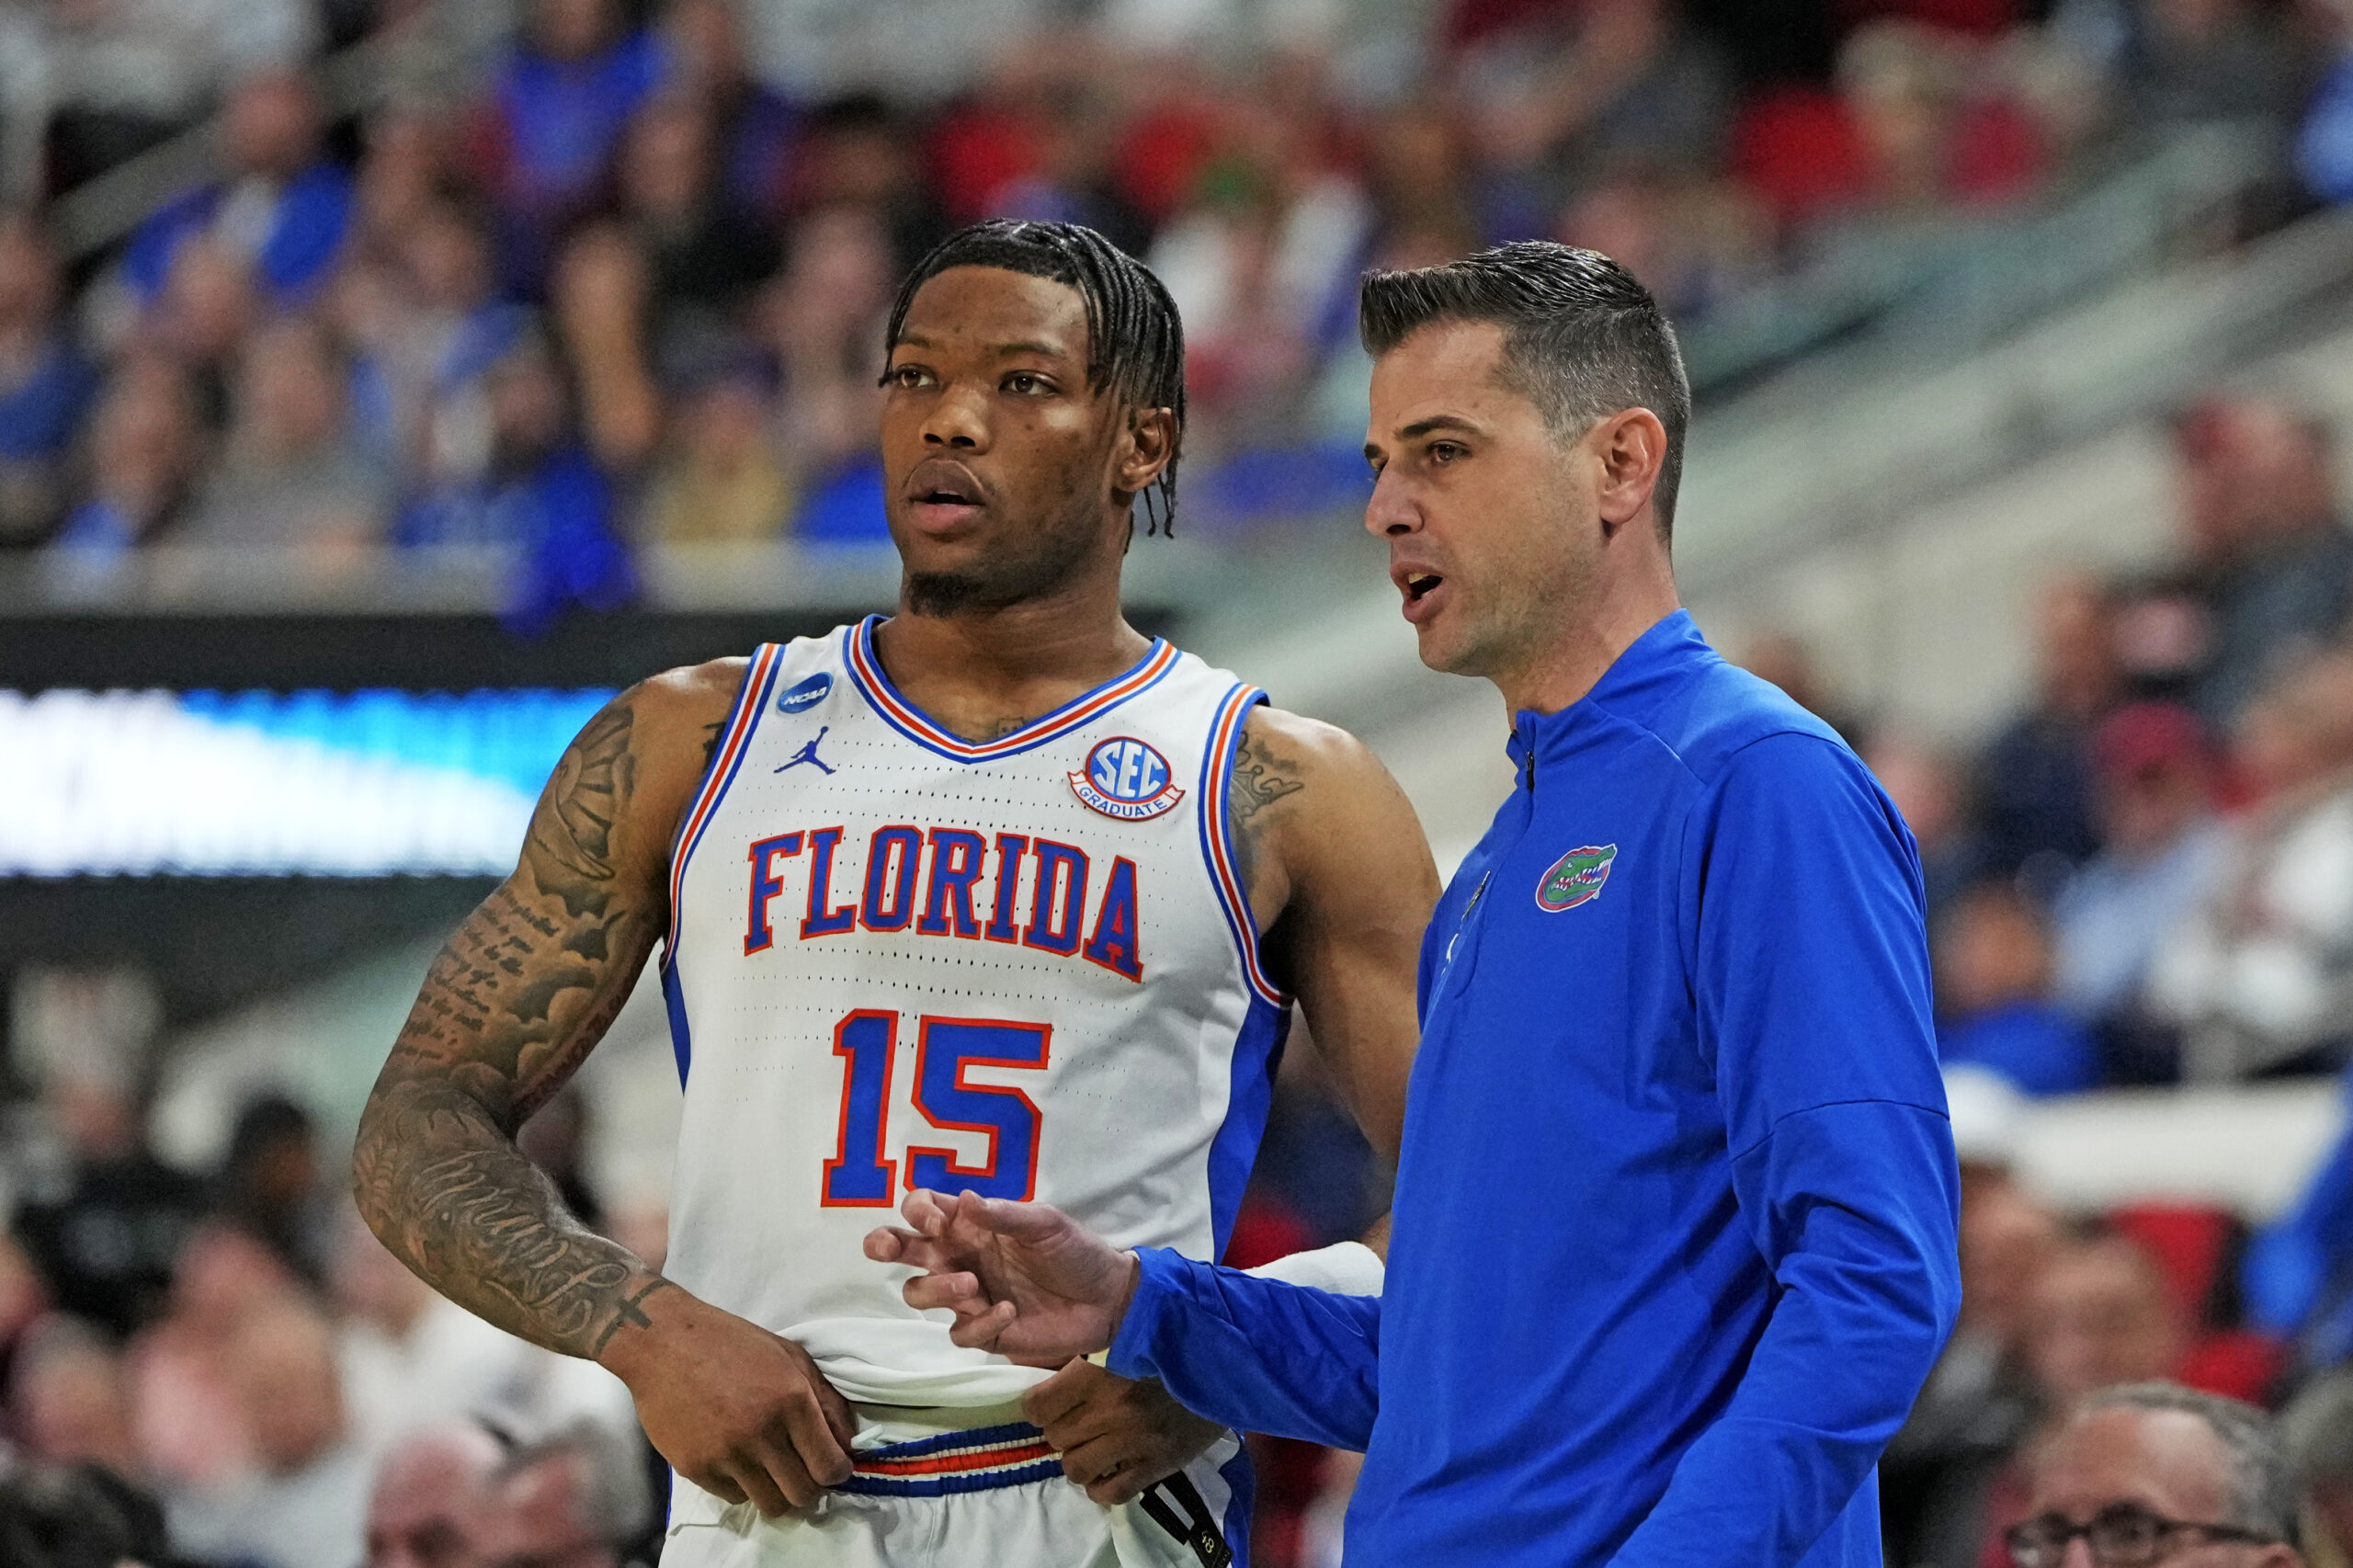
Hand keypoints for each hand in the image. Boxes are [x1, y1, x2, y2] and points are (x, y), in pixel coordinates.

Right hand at [599, 1287, 855, 1515]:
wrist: (663, 1341)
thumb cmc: (732, 1342)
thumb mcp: (790, 1355)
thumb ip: (826, 1399)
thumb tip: (847, 1444)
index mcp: (791, 1399)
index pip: (829, 1465)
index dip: (837, 1473)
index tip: (833, 1468)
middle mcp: (761, 1432)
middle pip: (802, 1494)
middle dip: (811, 1488)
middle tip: (804, 1471)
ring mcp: (726, 1454)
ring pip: (770, 1504)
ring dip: (779, 1492)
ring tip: (773, 1470)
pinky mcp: (696, 1468)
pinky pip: (735, 1497)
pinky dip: (744, 1484)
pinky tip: (740, 1459)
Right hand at [863, 1189, 1138, 1365]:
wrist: (1107, 1299)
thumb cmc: (1075, 1251)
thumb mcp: (1046, 1223)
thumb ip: (1005, 1214)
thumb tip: (962, 1199)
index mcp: (971, 1225)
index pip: (923, 1210)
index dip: (916, 1212)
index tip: (935, 1223)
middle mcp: (960, 1257)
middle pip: (904, 1251)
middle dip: (884, 1245)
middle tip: (886, 1249)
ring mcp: (968, 1297)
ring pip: (919, 1293)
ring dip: (937, 1289)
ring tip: (972, 1285)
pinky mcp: (983, 1332)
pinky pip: (958, 1333)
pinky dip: (978, 1323)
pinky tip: (1009, 1312)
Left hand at [1022, 1360, 1222, 1504]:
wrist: (1225, 1365)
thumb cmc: (1168, 1344)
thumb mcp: (1123, 1337)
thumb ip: (1086, 1351)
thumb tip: (1048, 1367)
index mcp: (1098, 1372)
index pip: (1037, 1407)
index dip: (1039, 1406)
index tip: (1051, 1402)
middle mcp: (1112, 1408)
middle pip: (1056, 1436)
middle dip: (1063, 1430)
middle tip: (1080, 1421)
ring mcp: (1135, 1440)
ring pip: (1076, 1468)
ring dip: (1080, 1459)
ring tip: (1094, 1447)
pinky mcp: (1158, 1464)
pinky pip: (1111, 1493)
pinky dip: (1102, 1488)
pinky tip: (1110, 1472)